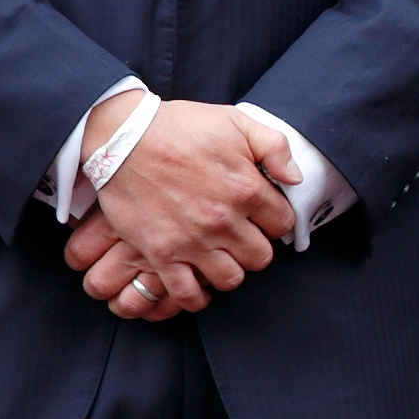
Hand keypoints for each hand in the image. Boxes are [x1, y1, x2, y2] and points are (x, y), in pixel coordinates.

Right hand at [69, 98, 299, 316]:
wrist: (124, 137)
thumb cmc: (181, 127)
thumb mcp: (237, 122)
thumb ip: (275, 147)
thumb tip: (294, 178)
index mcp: (247, 189)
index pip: (283, 223)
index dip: (275, 220)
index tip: (262, 217)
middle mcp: (224, 221)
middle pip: (260, 257)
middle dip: (256, 248)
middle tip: (242, 238)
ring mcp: (192, 241)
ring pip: (230, 279)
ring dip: (229, 270)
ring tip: (221, 257)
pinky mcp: (161, 253)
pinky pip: (187, 293)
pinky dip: (195, 296)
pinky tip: (198, 283)